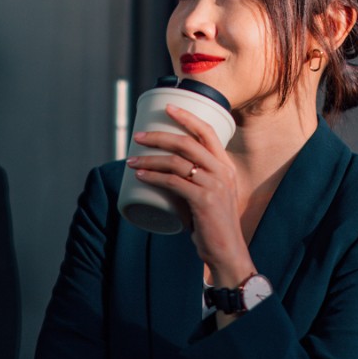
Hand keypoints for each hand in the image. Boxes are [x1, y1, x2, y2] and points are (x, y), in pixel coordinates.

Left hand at [127, 106, 250, 282]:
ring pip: (177, 162)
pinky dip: (154, 176)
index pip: (208, 132)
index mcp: (225, 166)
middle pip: (187, 143)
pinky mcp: (204, 201)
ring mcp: (214, 185)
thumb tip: (160, 173)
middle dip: (160, 136)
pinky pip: (173, 182)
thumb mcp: (207, 196)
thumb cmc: (212, 224)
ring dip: (150, 158)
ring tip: (131, 159)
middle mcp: (222, 171)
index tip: (168, 108)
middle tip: (138, 136)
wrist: (226, 250)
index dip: (187, 117)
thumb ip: (190, 182)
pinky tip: (140, 175)